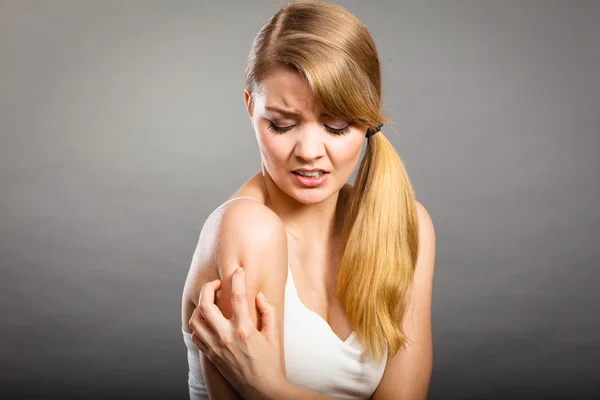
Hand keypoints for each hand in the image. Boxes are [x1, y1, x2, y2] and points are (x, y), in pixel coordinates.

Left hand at [189, 268, 284, 399]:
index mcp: (245, 330)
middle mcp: (227, 337)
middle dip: (209, 287)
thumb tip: (258, 295)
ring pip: (196, 319)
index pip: (238, 296)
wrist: (261, 390)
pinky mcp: (211, 356)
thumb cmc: (270, 362)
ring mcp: (216, 347)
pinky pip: (196, 336)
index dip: (238, 278)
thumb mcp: (274, 335)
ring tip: (210, 301)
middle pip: (206, 304)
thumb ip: (268, 312)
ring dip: (200, 305)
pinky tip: (208, 320)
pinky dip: (198, 324)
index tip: (239, 270)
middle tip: (217, 283)